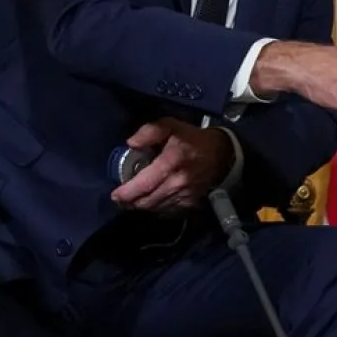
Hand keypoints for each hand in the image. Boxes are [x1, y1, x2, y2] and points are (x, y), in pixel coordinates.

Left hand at [111, 117, 233, 212]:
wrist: (221, 155)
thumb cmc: (191, 139)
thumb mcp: (171, 126)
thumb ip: (150, 131)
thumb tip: (131, 144)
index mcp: (171, 161)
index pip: (143, 185)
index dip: (126, 193)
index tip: (115, 194)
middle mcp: (177, 182)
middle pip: (146, 201)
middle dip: (130, 202)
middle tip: (121, 198)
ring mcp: (184, 195)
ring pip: (154, 208)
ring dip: (142, 205)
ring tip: (135, 199)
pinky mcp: (189, 204)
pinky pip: (166, 211)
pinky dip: (156, 207)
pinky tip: (153, 200)